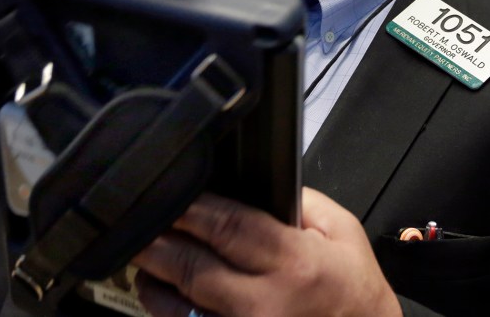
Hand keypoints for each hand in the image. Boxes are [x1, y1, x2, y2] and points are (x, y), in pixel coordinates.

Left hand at [132, 188, 401, 316]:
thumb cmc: (353, 293)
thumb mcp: (343, 233)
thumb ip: (298, 202)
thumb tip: (249, 185)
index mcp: (295, 264)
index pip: (228, 226)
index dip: (189, 207)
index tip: (167, 189)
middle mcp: (263, 305)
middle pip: (190, 266)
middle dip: (156, 238)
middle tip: (137, 217)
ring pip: (174, 306)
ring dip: (151, 276)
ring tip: (143, 252)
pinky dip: (166, 308)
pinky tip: (161, 289)